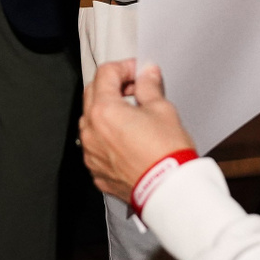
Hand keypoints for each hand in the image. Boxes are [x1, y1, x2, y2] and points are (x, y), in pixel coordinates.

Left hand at [80, 59, 194, 202]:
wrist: (169, 191)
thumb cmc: (166, 153)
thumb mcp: (162, 110)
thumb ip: (149, 87)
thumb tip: (146, 74)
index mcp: (103, 111)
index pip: (106, 74)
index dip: (125, 67)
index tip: (139, 72)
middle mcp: (90, 132)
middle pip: (93, 95)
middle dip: (112, 86)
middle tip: (135, 89)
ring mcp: (91, 154)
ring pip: (91, 122)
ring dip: (107, 112)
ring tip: (132, 115)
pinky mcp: (97, 172)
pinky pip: (96, 147)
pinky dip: (107, 138)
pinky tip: (128, 139)